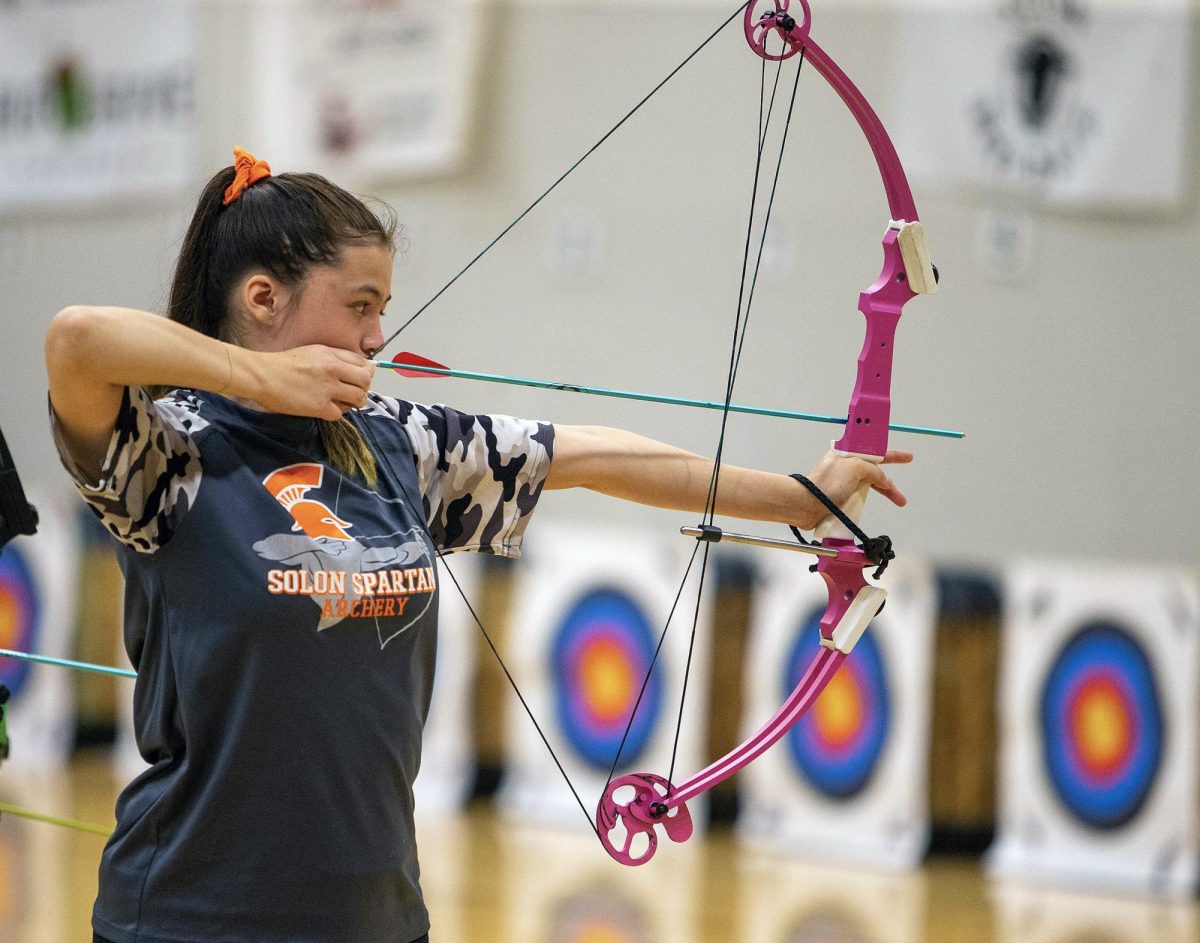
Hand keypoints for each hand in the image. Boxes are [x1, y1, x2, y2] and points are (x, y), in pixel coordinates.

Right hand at [247, 346, 375, 420]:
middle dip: (363, 388)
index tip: (358, 379)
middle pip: (366, 380)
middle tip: (353, 393)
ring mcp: (328, 388)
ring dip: (353, 403)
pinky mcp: (319, 406)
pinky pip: (340, 414)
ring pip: (359, 398)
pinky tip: (325, 409)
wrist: (262, 375)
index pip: (364, 363)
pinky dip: (335, 413)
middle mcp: (333, 369)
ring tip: (341, 402)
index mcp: (332, 354)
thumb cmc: (283, 364)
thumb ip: (334, 359)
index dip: (365, 373)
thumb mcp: (313, 352)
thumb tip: (354, 369)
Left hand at [802, 448, 912, 527]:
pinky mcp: (841, 496)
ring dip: (885, 492)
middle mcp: (846, 466)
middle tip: (902, 489)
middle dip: (890, 479)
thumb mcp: (855, 467)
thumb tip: (884, 480)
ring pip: (870, 484)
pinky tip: (875, 504)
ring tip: (899, 501)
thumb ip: (874, 470)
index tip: (906, 457)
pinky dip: (870, 499)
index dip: (890, 454)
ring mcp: (844, 481)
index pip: (873, 450)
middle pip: (875, 470)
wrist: (806, 504)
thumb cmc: (827, 483)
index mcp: (848, 453)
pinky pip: (861, 495)